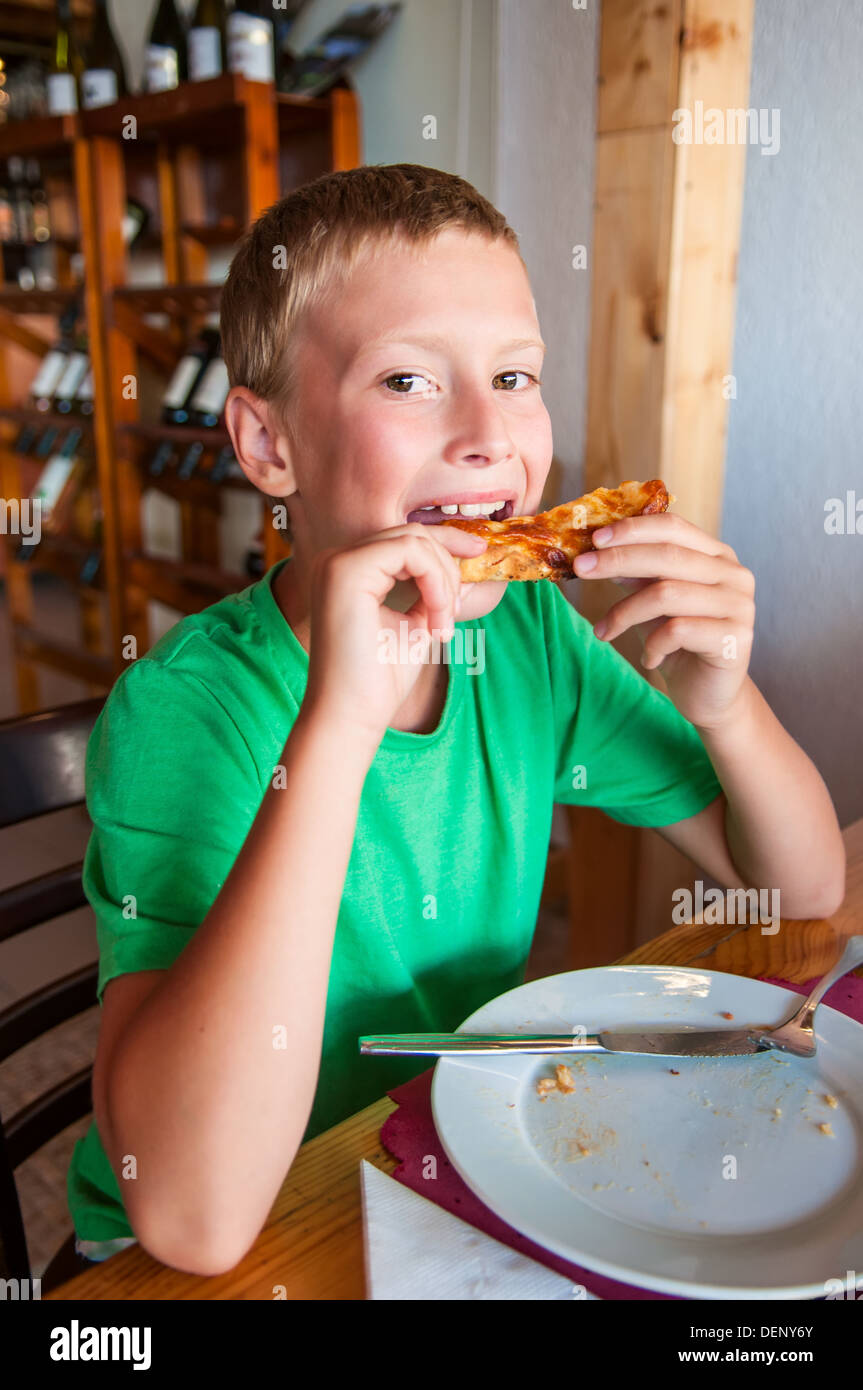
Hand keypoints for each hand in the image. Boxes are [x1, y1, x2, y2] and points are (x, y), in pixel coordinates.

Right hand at [303, 523, 486, 743]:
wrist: (352, 715)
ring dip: (444, 581)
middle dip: (449, 566)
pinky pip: (410, 552)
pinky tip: (435, 619)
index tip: (481, 553)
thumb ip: (429, 591)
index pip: (405, 539)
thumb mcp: (414, 623)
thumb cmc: (380, 679)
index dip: (447, 542)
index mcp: (350, 571)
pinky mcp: (346, 572)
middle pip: (412, 534)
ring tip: (442, 624)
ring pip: (414, 540)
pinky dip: (435, 582)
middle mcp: (337, 560)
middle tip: (456, 612)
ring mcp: (338, 563)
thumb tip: (463, 564)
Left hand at [572, 511, 754, 731]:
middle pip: (668, 556)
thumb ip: (636, 575)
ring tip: (604, 631)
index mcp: (716, 556)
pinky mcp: (735, 639)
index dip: (632, 529)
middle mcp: (734, 575)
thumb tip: (599, 550)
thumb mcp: (651, 602)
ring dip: (624, 612)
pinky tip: (648, 660)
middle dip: (618, 560)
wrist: (708, 696)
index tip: (594, 538)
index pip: (673, 527)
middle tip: (580, 568)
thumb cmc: (678, 644)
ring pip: (667, 594)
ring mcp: (739, 606)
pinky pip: (677, 631)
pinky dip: (652, 645)